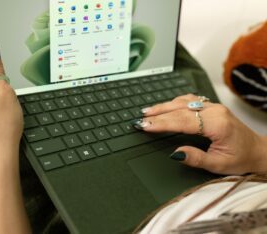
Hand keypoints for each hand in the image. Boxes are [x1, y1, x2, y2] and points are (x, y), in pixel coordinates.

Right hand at [136, 94, 266, 174]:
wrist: (258, 151)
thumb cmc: (241, 159)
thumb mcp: (219, 165)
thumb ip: (196, 158)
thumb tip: (175, 153)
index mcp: (217, 124)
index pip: (182, 121)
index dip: (161, 123)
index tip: (145, 126)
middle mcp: (215, 111)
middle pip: (180, 109)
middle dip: (158, 114)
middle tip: (140, 119)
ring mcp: (214, 106)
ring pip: (183, 102)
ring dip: (164, 106)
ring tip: (147, 111)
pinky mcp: (212, 107)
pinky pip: (189, 100)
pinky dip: (174, 103)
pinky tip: (165, 106)